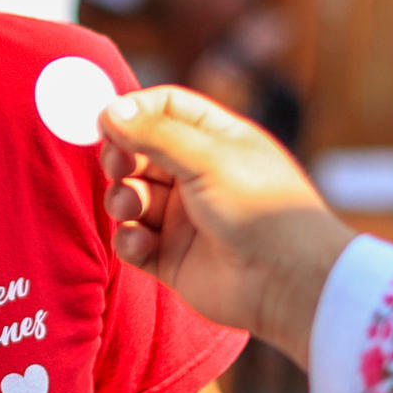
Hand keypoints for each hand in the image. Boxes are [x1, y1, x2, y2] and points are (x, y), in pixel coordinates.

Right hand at [99, 86, 355, 362]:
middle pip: (141, 153)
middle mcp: (198, 177)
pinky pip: (134, 242)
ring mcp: (184, 219)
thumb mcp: (208, 158)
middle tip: (117, 166)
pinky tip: (142, 243)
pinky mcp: (173, 258)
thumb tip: (108, 111)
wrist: (287, 282)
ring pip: (133, 198)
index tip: (105, 121)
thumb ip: (154, 134)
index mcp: (216, 142)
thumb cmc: (260, 209)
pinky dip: (129, 240)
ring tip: (130, 207)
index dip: (133, 112)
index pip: (166, 110)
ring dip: (123, 199)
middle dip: (121, 157)